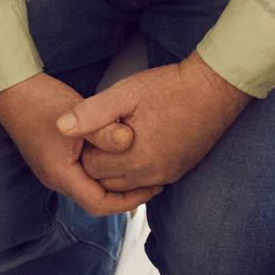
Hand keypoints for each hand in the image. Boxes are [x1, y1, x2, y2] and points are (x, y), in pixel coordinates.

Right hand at [0, 72, 158, 216]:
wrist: (11, 90)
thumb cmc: (40, 100)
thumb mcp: (78, 112)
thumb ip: (103, 130)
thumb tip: (129, 142)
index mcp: (61, 174)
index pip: (99, 205)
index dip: (128, 201)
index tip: (151, 189)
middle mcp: (56, 179)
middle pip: (96, 200)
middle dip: (126, 194)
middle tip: (153, 181)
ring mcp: (54, 171)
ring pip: (91, 187)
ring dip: (115, 182)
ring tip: (141, 170)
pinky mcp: (56, 160)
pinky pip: (85, 175)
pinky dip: (104, 172)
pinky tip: (120, 157)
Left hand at [61, 52, 249, 191]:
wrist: (214, 91)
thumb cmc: (170, 88)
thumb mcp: (125, 92)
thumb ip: (92, 112)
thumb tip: (60, 127)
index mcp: (134, 158)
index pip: (90, 168)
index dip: (84, 147)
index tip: (91, 128)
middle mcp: (150, 175)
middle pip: (105, 181)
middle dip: (97, 161)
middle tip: (100, 134)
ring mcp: (165, 176)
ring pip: (124, 186)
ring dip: (114, 169)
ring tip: (115, 142)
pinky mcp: (177, 173)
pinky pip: (145, 183)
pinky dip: (134, 172)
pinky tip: (133, 149)